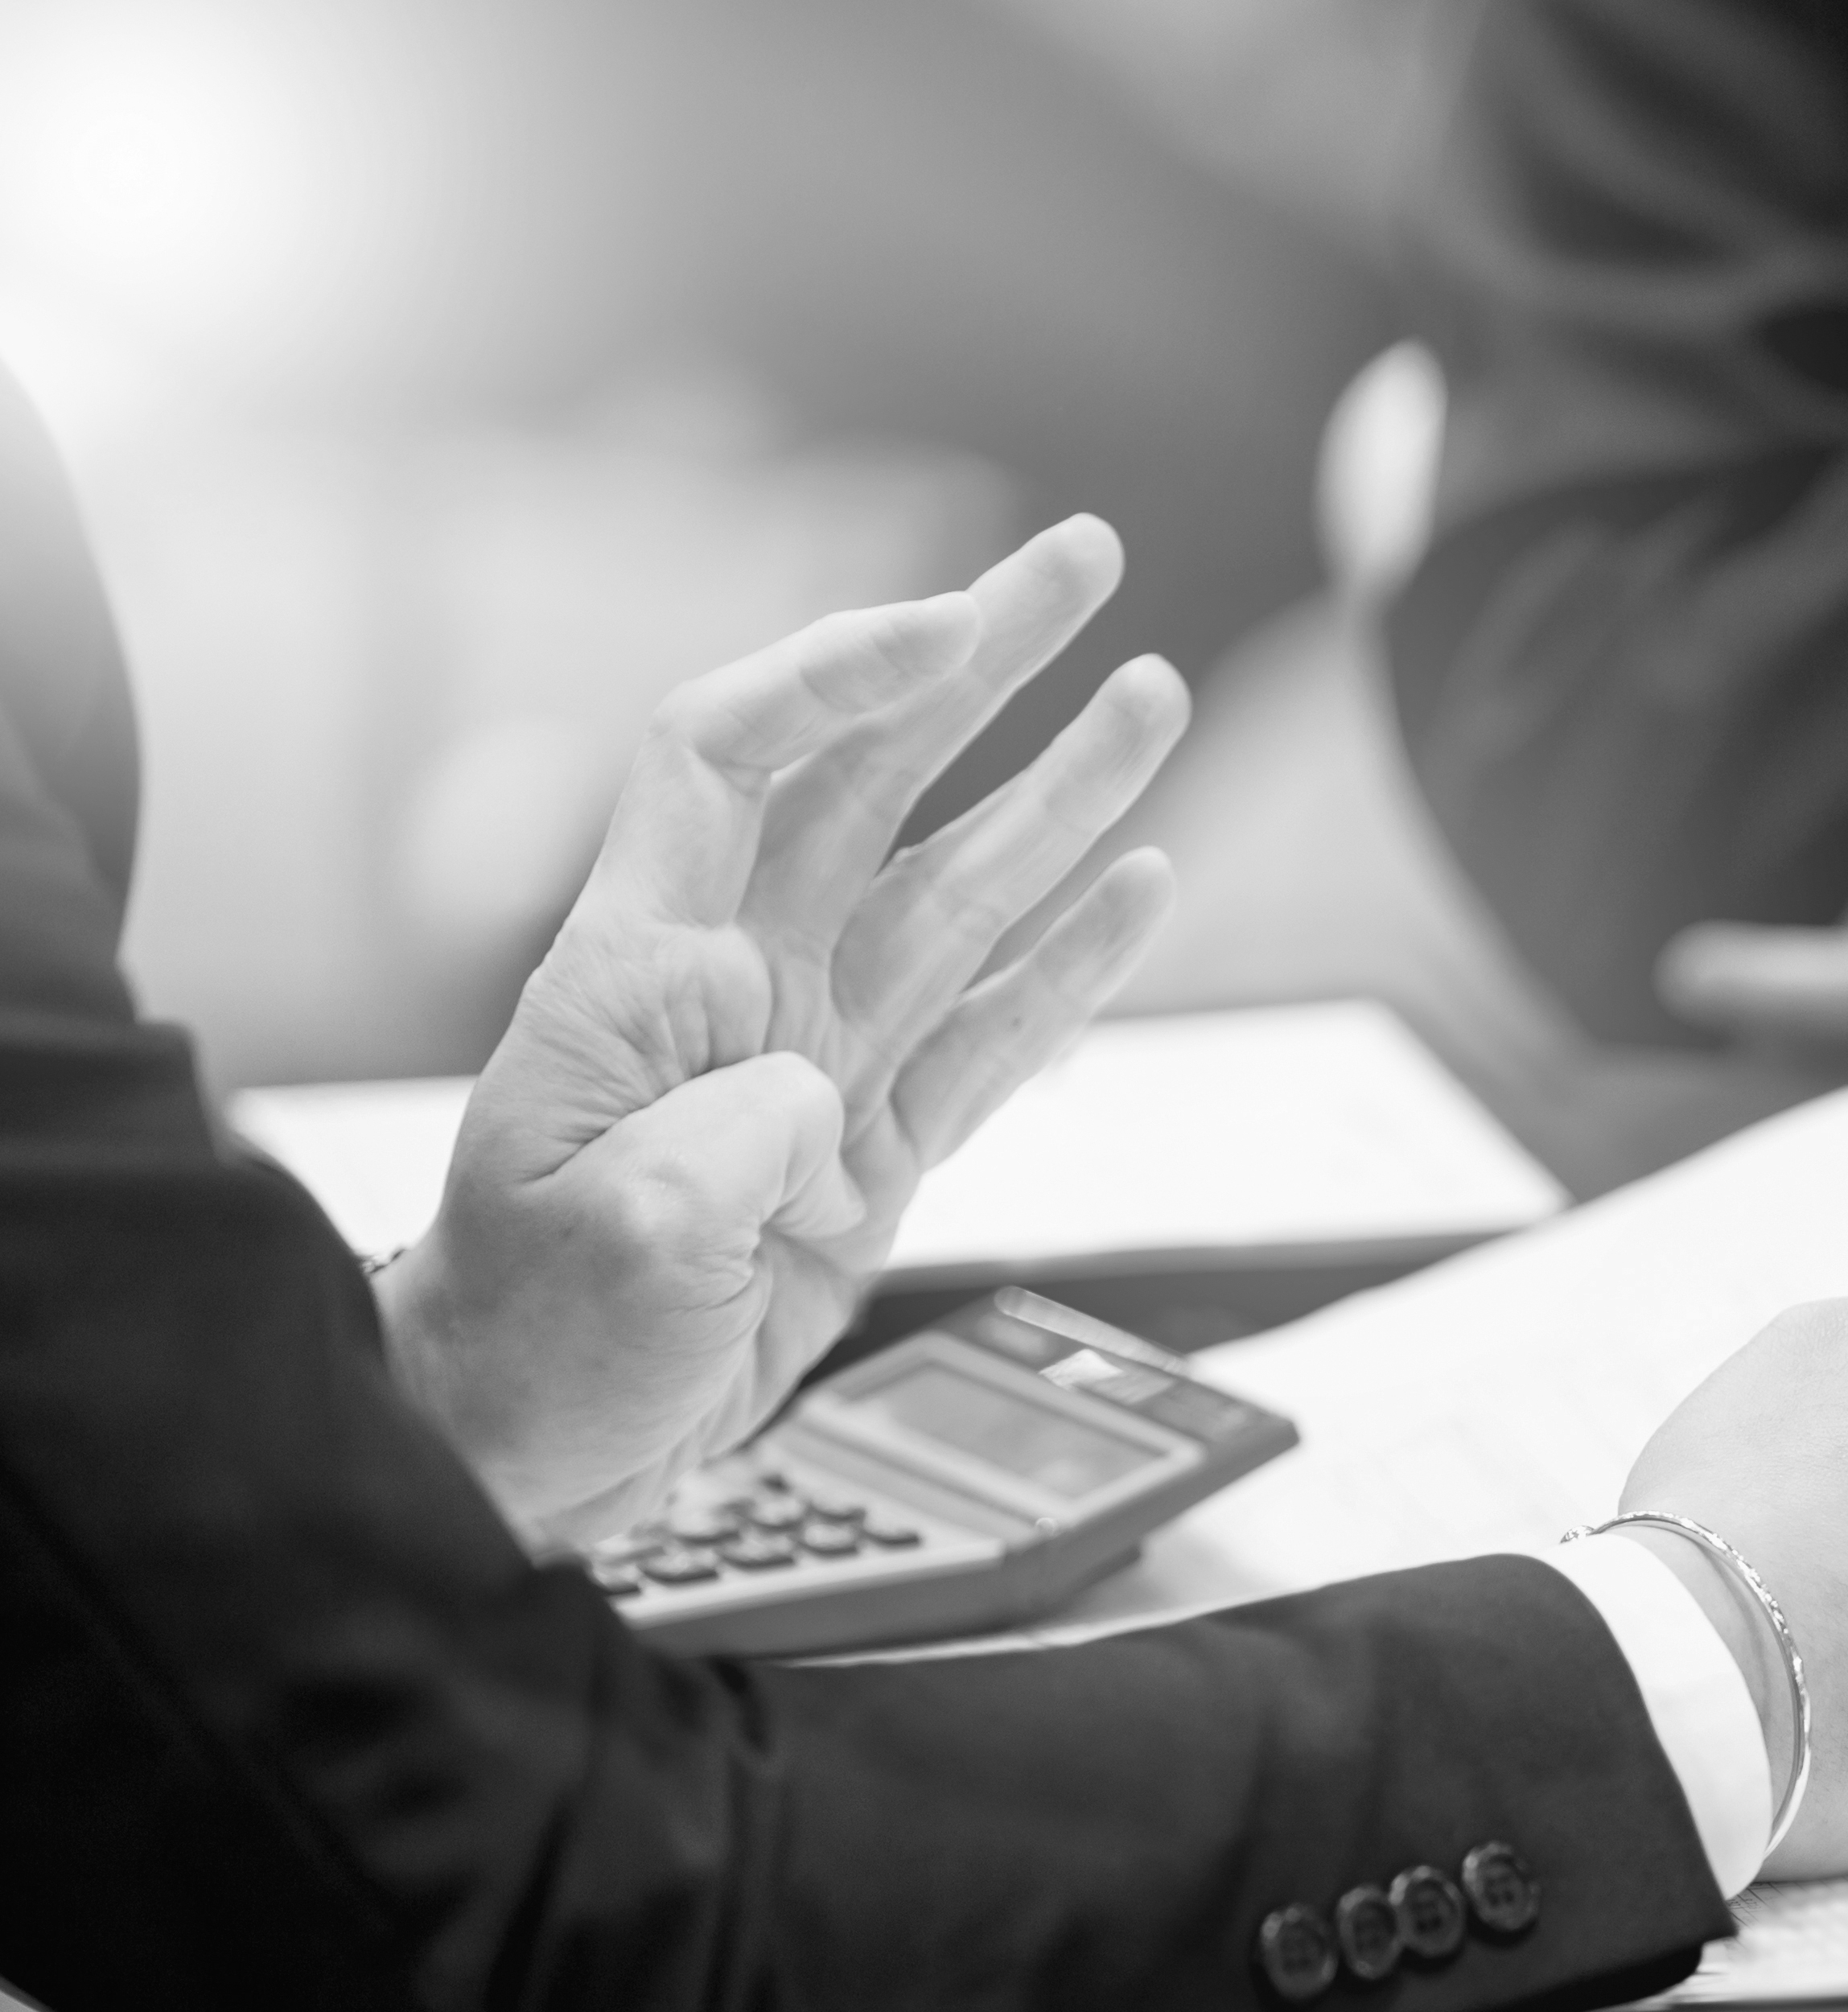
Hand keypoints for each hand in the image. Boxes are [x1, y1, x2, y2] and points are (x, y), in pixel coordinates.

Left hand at [377, 518, 1192, 1545]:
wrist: (530, 1449)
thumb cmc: (528, 1333)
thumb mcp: (608, 1235)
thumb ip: (722, 1142)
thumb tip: (814, 1093)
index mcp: (638, 971)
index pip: (729, 755)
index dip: (834, 674)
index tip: (948, 628)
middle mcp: (737, 988)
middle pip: (874, 780)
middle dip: (982, 660)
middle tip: (1087, 562)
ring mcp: (816, 1065)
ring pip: (962, 893)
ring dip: (1062, 791)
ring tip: (1154, 697)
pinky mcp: (874, 1154)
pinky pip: (993, 1036)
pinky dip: (1072, 963)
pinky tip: (1139, 884)